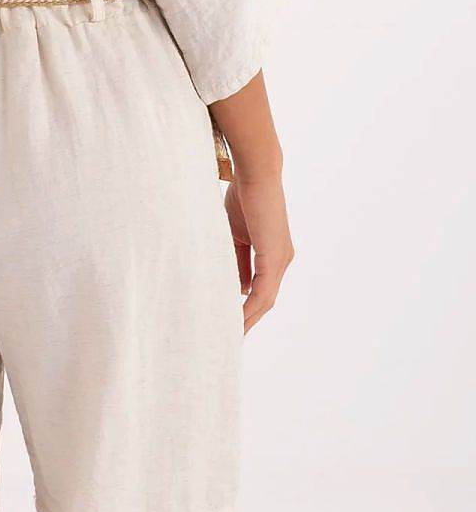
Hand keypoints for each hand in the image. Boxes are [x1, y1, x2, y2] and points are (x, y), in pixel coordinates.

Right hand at [223, 172, 294, 335]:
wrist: (256, 173)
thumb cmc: (244, 196)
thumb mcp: (236, 234)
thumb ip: (237, 259)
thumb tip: (237, 287)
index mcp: (273, 255)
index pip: (260, 290)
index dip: (246, 308)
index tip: (229, 322)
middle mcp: (282, 261)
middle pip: (264, 301)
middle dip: (247, 320)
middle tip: (229, 338)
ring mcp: (281, 260)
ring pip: (265, 300)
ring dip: (248, 318)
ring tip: (230, 335)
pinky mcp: (274, 256)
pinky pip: (262, 290)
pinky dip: (249, 307)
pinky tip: (237, 319)